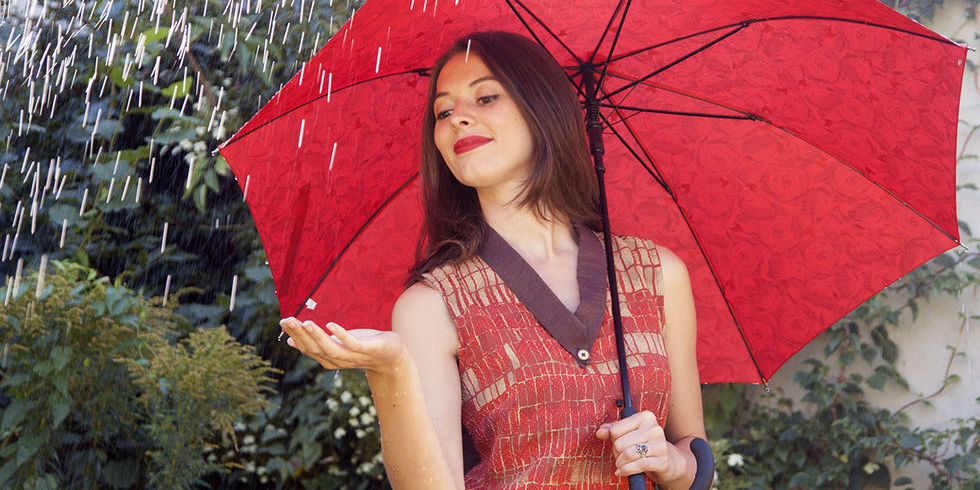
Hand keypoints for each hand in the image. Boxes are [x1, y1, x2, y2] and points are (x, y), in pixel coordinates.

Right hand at [279, 317, 406, 375]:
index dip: (295, 336)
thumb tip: (290, 341)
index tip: (283, 323)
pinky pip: (352, 344)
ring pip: (330, 348)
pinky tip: (331, 324)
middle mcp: (337, 360)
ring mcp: (352, 356)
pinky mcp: (367, 349)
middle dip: (300, 334)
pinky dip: (341, 335)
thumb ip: (316, 343)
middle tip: (287, 320)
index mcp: (328, 358)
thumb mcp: (336, 344)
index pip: (307, 348)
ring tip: (305, 322)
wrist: (391, 356)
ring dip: (316, 336)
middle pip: (315, 348)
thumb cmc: (362, 347)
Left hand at [596, 410, 679, 482]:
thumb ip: (612, 429)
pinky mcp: (662, 461)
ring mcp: (660, 445)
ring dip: (620, 463)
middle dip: (616, 453)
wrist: (668, 459)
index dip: (612, 439)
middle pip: (620, 443)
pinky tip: (622, 471)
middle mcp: (654, 429)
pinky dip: (626, 470)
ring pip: (628, 455)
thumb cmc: (645, 443)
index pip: (616, 430)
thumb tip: (600, 433)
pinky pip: (638, 465)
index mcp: (646, 417)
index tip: (617, 443)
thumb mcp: (628, 432)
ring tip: (620, 464)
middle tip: (619, 456)